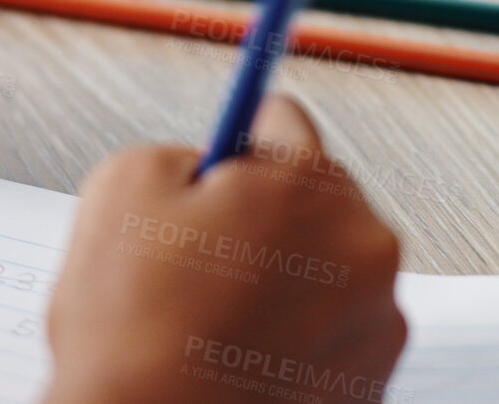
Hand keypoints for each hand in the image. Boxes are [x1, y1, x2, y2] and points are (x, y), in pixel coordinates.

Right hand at [42, 97, 406, 403]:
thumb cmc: (134, 332)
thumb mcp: (123, 185)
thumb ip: (179, 153)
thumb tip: (203, 167)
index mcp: (310, 186)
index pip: (283, 121)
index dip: (236, 142)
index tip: (224, 156)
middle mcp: (364, 250)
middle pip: (312, 200)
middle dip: (261, 218)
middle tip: (198, 256)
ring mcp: (375, 325)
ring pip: (323, 272)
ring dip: (280, 281)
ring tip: (210, 317)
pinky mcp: (369, 386)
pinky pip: (329, 335)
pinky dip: (291, 339)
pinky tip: (235, 354)